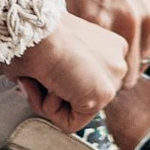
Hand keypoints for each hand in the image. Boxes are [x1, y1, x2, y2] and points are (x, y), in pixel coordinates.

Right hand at [4, 12, 129, 132]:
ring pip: (76, 111)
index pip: (87, 81)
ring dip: (47, 98)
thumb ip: (63, 69)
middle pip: (83, 97)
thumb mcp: (56, 48)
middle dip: (54, 91)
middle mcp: (118, 62)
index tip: (45, 67)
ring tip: (40, 76)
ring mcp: (113, 80)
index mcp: (109, 46)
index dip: (58, 81)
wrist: (33, 26)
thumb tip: (46, 88)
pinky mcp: (103, 95)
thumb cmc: (32, 30)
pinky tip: (47, 84)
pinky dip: (48, 108)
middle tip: (37, 75)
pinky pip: (70, 122)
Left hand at [49, 0, 149, 88]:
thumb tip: (76, 74)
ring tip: (115, 55)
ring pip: (142, 65)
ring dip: (131, 63)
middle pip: (127, 76)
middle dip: (115, 77)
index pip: (104, 74)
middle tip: (103, 72)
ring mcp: (148, 21)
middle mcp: (128, 24)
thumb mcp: (67, 11)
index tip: (91, 79)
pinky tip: (127, 41)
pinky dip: (142, 50)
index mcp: (101, 23)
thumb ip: (77, 43)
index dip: (97, 80)